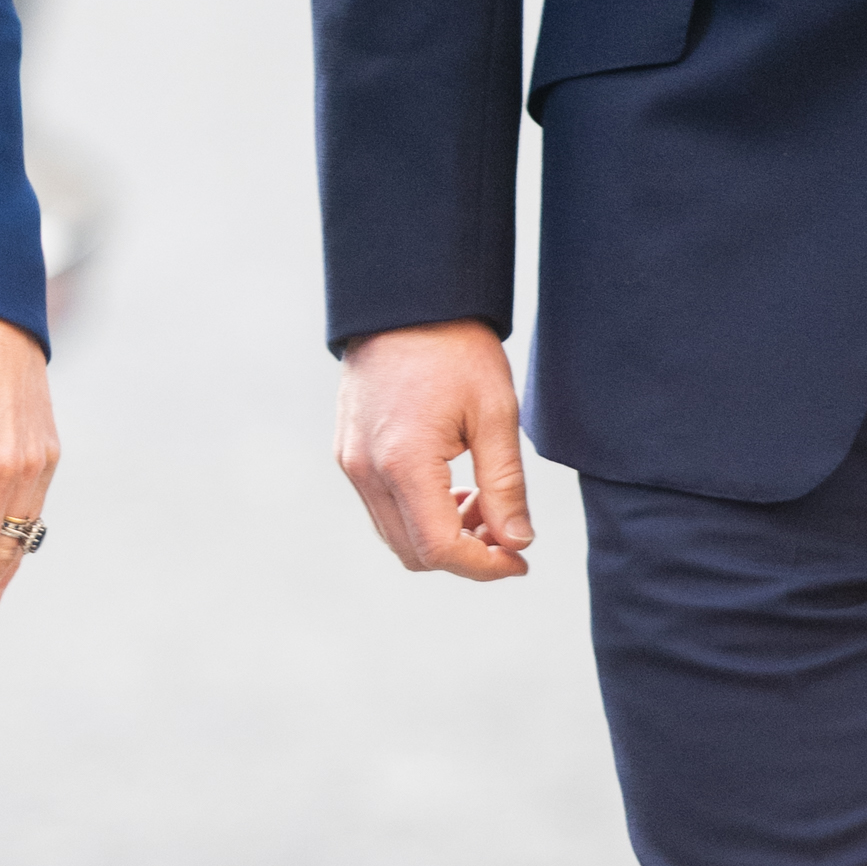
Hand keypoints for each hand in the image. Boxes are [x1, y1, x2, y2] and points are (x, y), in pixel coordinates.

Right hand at [335, 319, 532, 579]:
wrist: (405, 298)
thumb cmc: (455, 347)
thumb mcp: (495, 413)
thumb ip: (506, 486)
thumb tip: (517, 543)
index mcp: (403, 461)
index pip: (440, 548)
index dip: (485, 567)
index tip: (520, 561)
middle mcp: (366, 469)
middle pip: (413, 552)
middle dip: (465, 554)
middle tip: (505, 529)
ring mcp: (350, 460)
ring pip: (394, 534)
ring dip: (440, 535)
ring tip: (482, 501)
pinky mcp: (347, 450)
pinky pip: (381, 506)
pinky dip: (417, 513)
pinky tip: (451, 484)